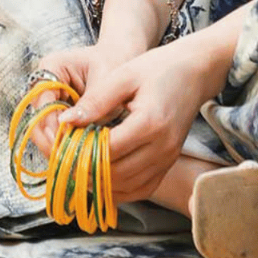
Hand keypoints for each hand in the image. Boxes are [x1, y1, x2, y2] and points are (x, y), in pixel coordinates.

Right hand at [27, 41, 135, 155]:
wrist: (121, 57)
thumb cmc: (115, 62)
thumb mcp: (107, 78)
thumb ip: (93, 102)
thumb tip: (76, 132)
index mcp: (51, 66)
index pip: (43, 102)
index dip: (51, 126)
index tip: (64, 146)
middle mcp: (43, 84)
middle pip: (37, 120)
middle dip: (52, 142)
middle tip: (67, 161)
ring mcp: (48, 100)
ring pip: (44, 132)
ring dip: (58, 147)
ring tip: (74, 163)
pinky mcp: (57, 114)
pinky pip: (56, 134)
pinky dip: (66, 146)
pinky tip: (78, 158)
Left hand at [57, 36, 217, 205]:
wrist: (197, 71)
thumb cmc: (160, 67)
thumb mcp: (124, 75)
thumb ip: (96, 100)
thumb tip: (65, 123)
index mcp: (150, 123)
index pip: (107, 150)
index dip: (80, 152)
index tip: (61, 145)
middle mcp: (162, 147)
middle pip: (115, 174)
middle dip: (85, 170)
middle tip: (65, 159)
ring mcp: (168, 159)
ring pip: (126, 188)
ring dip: (99, 183)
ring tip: (79, 166)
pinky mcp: (169, 163)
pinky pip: (140, 189)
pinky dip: (119, 189)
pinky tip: (102, 177)